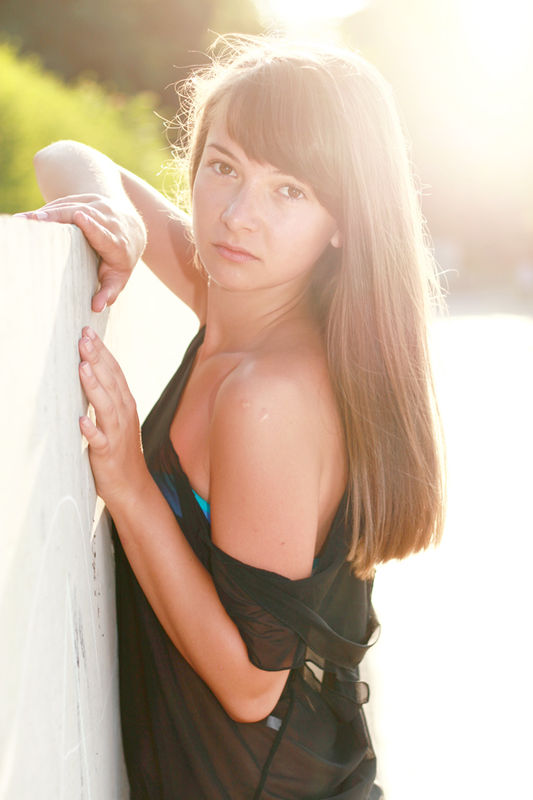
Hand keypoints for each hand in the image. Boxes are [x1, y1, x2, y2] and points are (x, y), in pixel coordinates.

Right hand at [16, 194, 146, 311]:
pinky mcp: (88, 199)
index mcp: (117, 243)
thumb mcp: (119, 277)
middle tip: (35, 221)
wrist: (133, 229)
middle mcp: (110, 221)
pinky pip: (67, 202)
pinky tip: (32, 218)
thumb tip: (97, 308)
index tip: (80, 217)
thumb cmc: (122, 259)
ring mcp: (99, 207)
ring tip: (27, 220)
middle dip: (59, 217)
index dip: (92, 227)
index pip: (104, 234)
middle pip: (84, 216)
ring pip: (73, 206)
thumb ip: (109, 292)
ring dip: (49, 212)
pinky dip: (49, 210)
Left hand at [78, 325, 149, 508]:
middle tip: (84, 339)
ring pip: (106, 406)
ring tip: (83, 367)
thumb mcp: (116, 417)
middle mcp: (123, 415)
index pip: (114, 372)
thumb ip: (107, 395)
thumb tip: (91, 369)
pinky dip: (92, 430)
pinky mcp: (108, 454)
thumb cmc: (120, 449)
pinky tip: (82, 420)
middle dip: (97, 360)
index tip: (88, 333)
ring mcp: (117, 434)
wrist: (132, 486)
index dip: (102, 352)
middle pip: (110, 382)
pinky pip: (99, 440)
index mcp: (125, 404)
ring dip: (94, 387)